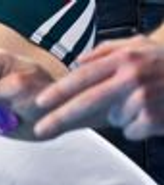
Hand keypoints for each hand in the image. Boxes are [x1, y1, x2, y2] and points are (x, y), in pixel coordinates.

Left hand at [36, 35, 163, 140]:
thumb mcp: (140, 47)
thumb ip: (107, 51)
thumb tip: (77, 62)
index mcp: (126, 58)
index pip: (84, 76)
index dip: (59, 91)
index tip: (39, 103)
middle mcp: (133, 76)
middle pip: (87, 101)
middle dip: (60, 117)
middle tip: (41, 130)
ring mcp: (143, 98)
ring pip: (112, 118)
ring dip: (121, 116)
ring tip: (143, 103)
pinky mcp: (152, 118)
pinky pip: (130, 130)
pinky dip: (136, 126)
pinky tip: (152, 114)